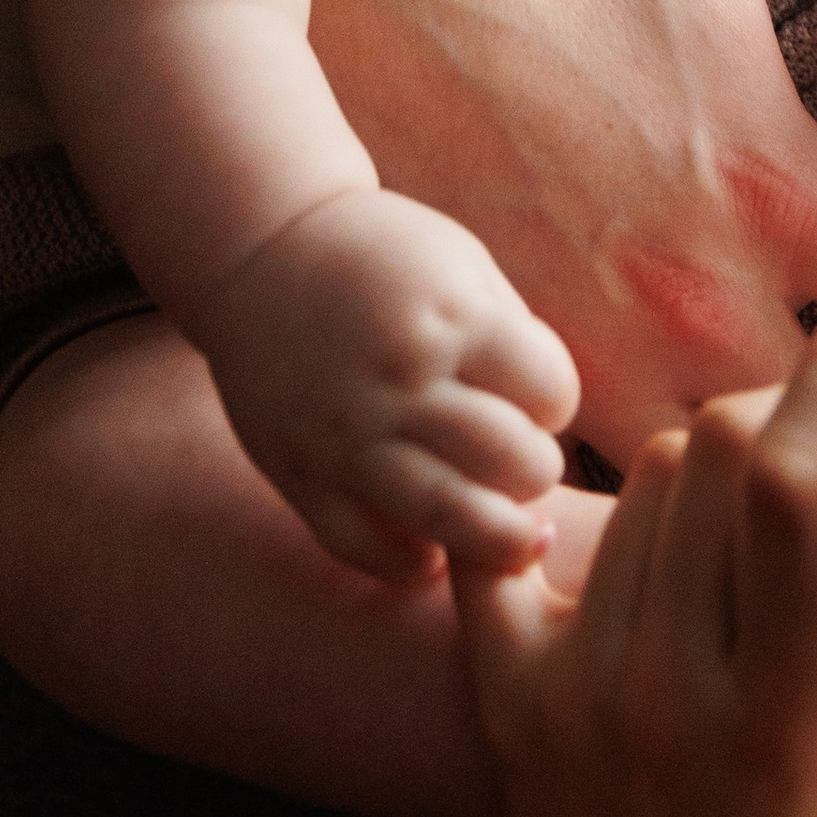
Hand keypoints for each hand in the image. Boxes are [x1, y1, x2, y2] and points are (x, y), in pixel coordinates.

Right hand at [193, 182, 578, 583]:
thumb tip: (551, 419)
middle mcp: (400, 380)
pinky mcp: (299, 473)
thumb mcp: (461, 265)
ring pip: (445, 517)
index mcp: (451, 319)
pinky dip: (408, 565)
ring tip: (512, 539)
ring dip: (493, 539)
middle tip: (526, 466)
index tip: (540, 400)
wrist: (260, 251)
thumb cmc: (380, 253)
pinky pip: (362, 547)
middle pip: (510, 462)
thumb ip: (509, 335)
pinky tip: (432, 552)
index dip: (556, 401)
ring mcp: (347, 433)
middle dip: (536, 472)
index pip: (550, 391)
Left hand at [458, 305, 816, 816]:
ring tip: (758, 497)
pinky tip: (605, 502)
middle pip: (714, 452)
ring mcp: (581, 700)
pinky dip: (547, 505)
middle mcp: (671, 693)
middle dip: (791, 400)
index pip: (797, 479)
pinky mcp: (516, 712)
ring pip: (640, 483)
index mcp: (791, 713)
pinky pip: (502, 551)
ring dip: (711, 458)